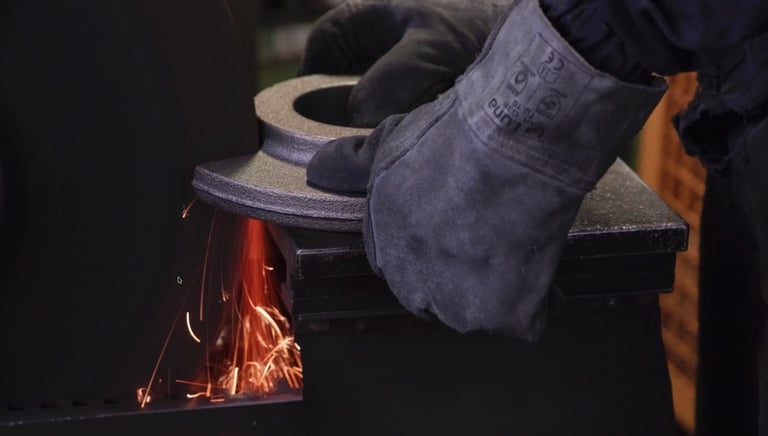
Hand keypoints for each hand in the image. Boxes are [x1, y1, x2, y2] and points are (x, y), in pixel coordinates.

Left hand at [308, 0, 665, 338]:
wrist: (508, 141)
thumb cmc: (452, 135)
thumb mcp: (389, 141)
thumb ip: (352, 163)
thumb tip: (319, 168)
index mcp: (383, 241)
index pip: (399, 264)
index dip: (432, 250)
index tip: (458, 232)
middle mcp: (409, 279)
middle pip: (434, 296)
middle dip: (459, 278)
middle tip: (494, 242)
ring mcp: (454, 303)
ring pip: (476, 312)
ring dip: (498, 292)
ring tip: (521, 250)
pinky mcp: (500, 313)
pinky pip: (523, 322)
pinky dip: (539, 303)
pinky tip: (546, 274)